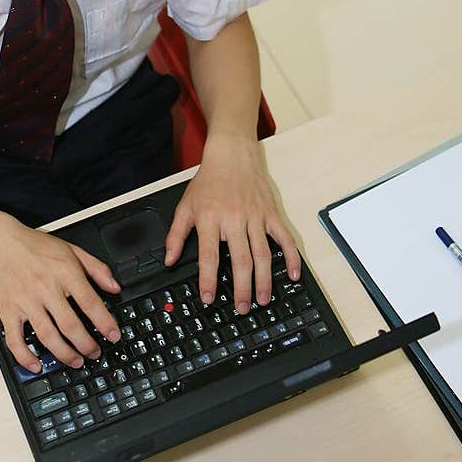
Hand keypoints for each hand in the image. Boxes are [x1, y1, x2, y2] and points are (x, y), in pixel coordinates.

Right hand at [0, 212, 121, 372]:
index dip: (105, 322)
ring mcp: (25, 301)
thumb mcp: (71, 249)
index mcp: (64, 272)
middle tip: (94, 353)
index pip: (89, 302)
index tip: (114, 335)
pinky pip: (15, 339)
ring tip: (75, 361)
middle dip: (86, 344)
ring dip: (63, 353)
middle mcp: (45, 288)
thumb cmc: (33, 245)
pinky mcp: (8, 310)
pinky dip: (24, 356)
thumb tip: (114, 287)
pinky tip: (35, 365)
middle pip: (70, 325)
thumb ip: (96, 268)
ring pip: (47, 335)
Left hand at [163, 134, 300, 313]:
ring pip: (262, 254)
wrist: (232, 154)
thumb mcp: (185, 206)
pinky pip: (284, 238)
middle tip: (242, 308)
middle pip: (240, 260)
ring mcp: (255, 217)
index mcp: (210, 219)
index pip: (209, 256)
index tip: (208, 298)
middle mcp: (234, 220)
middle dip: (242, 288)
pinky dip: (291, 257)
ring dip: (264, 280)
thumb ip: (176, 235)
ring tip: (264, 299)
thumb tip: (169, 260)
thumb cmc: (209, 180)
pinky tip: (292, 275)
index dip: (208, 280)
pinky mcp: (271, 213)